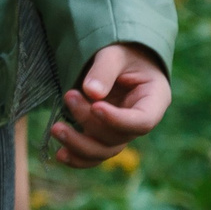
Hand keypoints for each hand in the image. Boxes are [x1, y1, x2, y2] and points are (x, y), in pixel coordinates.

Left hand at [49, 42, 170, 167]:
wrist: (117, 58)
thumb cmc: (121, 51)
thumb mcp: (115, 53)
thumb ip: (104, 69)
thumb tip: (91, 92)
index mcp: (154, 100)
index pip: (142, 121)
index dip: (118, 120)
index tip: (95, 106)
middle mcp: (140, 121)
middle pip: (118, 136)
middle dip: (89, 122)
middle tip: (69, 96)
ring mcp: (121, 130)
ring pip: (105, 151)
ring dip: (79, 144)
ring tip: (56, 129)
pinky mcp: (104, 135)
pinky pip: (94, 155)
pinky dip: (78, 158)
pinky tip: (60, 154)